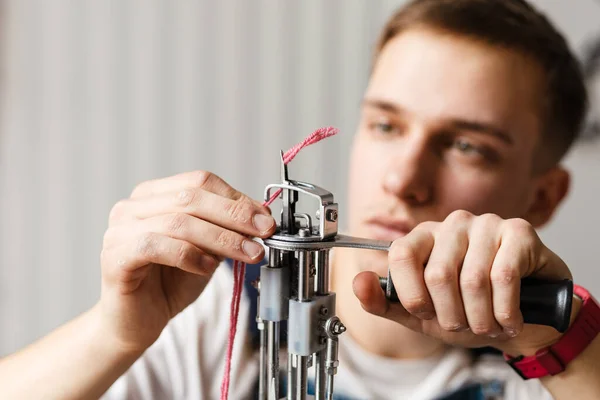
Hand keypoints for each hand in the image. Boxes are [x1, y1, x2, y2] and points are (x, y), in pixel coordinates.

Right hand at [98, 171, 275, 353]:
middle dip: (235, 216)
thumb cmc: (170, 283)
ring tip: (248, 254)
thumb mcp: (208, 250)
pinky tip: (208, 267)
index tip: (265, 218)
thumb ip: (226, 229)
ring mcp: (119, 230)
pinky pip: (156, 246)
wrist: (136, 323)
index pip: (200, 182)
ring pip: (178, 222)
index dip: (236, 198)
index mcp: (154, 195)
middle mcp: (132, 206)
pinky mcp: (115, 257)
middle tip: (265, 233)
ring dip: (222, 238)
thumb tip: (261, 215)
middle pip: (191, 198)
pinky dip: (189, 255)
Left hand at [353, 210, 573, 355]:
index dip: (412, 295)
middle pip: (437, 275)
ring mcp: (486, 224)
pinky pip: (504, 276)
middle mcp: (452, 224)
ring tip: (488, 325)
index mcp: (423, 237)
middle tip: (464, 326)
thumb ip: (385, 302)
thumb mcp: (421, 315)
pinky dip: (505, 311)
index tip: (428, 314)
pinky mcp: (518, 231)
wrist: (523, 320)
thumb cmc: (470, 312)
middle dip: (451, 316)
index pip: (400, 255)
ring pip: (472, 280)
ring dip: (481, 318)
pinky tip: (509, 320)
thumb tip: (358, 282)